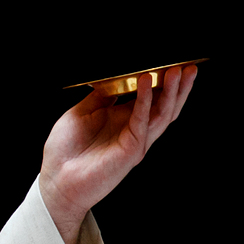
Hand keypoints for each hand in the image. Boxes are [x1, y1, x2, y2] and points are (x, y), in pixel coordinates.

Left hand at [40, 64, 195, 243]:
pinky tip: (147, 82)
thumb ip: (99, 96)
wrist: (56, 180)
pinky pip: (142, 122)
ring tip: (177, 71)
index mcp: (123, 120)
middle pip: (164, 106)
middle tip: (188, 66)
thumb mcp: (81, 113)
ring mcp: (135, 141)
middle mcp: (133, 130)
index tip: (170, 62)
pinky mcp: (130, 150)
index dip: (161, 82)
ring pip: (162, 114)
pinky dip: (145, 101)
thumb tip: (113, 77)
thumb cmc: (64, 151)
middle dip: (178, 86)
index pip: (150, 98)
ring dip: (170, 91)